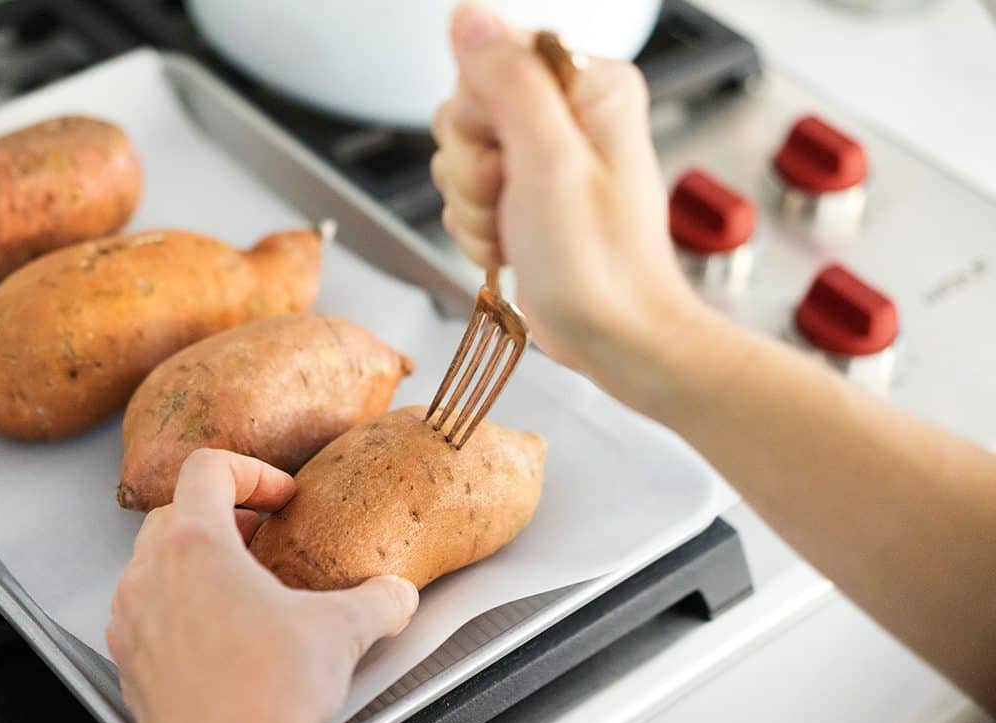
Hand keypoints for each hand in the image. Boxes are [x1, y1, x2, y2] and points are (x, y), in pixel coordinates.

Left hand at [107, 449, 417, 722]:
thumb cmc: (271, 696)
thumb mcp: (343, 631)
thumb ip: (378, 600)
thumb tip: (396, 594)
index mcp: (196, 546)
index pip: (208, 469)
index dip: (252, 473)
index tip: (280, 498)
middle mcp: (150, 577)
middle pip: (175, 513)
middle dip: (224, 517)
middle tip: (264, 538)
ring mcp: (132, 622)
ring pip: (153, 565)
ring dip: (197, 564)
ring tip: (243, 590)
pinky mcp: (130, 666)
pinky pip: (146, 615)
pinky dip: (179, 610)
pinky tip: (222, 640)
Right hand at [432, 4, 708, 413]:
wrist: (617, 336)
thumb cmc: (600, 263)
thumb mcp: (549, 162)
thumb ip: (509, 81)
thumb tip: (468, 16)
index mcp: (587, 85)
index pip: (488, 59)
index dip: (479, 116)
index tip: (507, 157)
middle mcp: (566, 113)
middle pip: (465, 111)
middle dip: (473, 168)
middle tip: (512, 200)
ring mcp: (544, 158)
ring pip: (459, 158)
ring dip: (474, 207)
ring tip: (517, 232)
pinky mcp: (527, 196)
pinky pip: (469, 196)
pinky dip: (479, 229)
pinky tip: (512, 248)